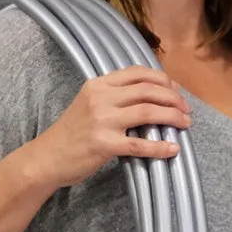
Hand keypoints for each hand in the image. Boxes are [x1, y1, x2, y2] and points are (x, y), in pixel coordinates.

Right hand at [27, 68, 189, 189]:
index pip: (138, 73)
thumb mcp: (88, 103)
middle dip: (173, 98)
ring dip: (173, 116)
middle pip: (148, 90)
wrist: (46, 158)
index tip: (175, 89)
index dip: (162, 79)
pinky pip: (140, 144)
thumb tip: (151, 95)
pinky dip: (160, 147)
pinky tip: (172, 149)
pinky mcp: (104, 144)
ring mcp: (103, 121)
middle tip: (186, 109)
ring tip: (185, 123)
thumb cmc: (71, 132)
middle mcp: (101, 98)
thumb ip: (114, 95)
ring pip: (148, 111)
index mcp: (98, 84)